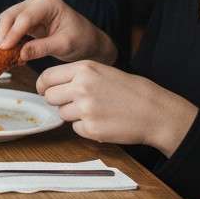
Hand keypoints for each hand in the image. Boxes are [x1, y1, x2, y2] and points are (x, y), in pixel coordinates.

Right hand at [0, 0, 116, 64]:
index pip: (25, 18)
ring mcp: (30, 7)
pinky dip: (8, 38)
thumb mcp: (64, 45)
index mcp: (49, 2)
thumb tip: (20, 54)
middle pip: (10, 15)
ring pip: (7, 20)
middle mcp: (37, 1)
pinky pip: (11, 26)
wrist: (89, 41)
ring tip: (4, 55)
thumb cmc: (82, 40)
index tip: (4, 49)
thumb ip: (41, 48)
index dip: (12, 34)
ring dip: (4, 37)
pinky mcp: (26, 17)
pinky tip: (10, 52)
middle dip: (3, 34)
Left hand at [36, 61, 196, 153]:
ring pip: (62, 114)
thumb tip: (51, 84)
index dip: (43, 86)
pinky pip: (76, 129)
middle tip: (77, 102)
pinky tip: (103, 121)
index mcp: (84, 69)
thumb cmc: (132, 91)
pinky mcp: (91, 129)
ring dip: (74, 115)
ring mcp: (85, 109)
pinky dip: (86, 128)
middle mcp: (81, 87)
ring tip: (96, 110)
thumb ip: (77, 75)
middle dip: (59, 101)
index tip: (44, 90)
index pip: (47, 77)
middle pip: (50, 97)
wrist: (156, 112)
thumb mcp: (103, 71)